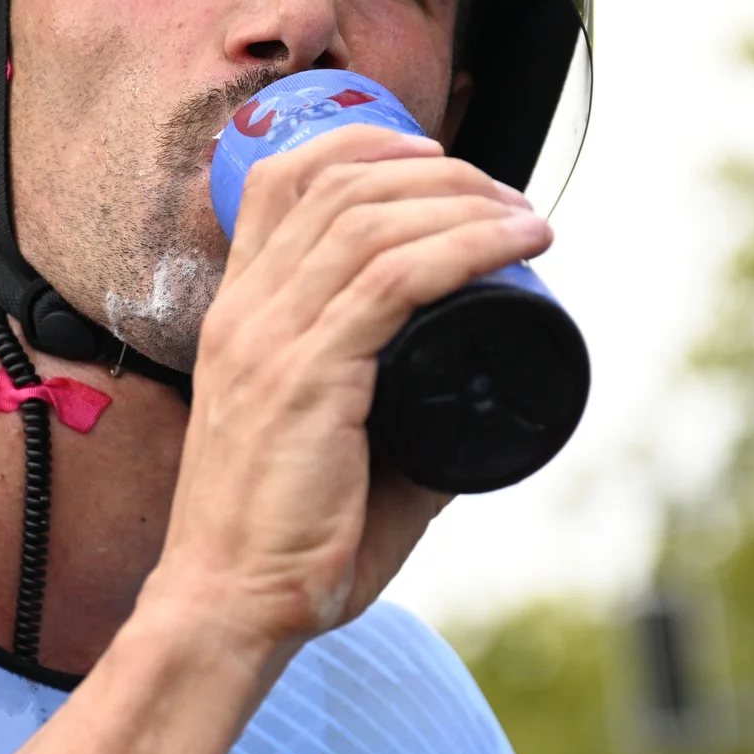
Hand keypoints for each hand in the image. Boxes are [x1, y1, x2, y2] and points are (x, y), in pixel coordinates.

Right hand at [150, 124, 548, 650]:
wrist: (228, 608)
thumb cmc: (280, 543)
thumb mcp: (329, 449)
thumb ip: (392, 413)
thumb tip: (477, 401)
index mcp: (237, 317)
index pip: (279, 182)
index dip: (362, 145)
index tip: (434, 158)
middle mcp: (246, 313)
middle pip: (338, 182)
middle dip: (436, 169)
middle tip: (503, 197)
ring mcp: (269, 340)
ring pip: (372, 219)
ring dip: (464, 201)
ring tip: (524, 220)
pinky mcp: (306, 378)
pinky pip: (394, 281)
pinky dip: (464, 248)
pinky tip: (513, 243)